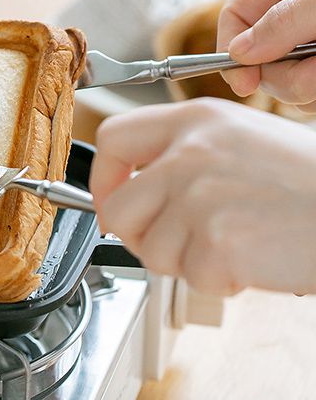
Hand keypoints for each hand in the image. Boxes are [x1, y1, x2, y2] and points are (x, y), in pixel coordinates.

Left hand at [89, 98, 315, 296]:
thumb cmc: (307, 181)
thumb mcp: (240, 139)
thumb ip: (183, 153)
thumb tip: (133, 185)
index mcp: (194, 120)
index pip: (112, 138)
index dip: (104, 177)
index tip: (114, 199)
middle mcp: (189, 153)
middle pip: (118, 206)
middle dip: (138, 235)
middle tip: (171, 242)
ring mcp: (200, 197)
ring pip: (151, 250)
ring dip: (185, 260)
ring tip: (231, 243)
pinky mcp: (218, 242)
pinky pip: (190, 277)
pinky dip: (218, 280)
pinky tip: (251, 259)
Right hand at [217, 0, 315, 110]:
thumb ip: (285, 20)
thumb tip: (240, 53)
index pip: (235, 15)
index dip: (230, 49)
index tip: (243, 83)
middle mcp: (299, 12)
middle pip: (258, 57)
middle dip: (280, 76)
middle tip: (313, 79)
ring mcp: (314, 41)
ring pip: (286, 80)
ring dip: (305, 88)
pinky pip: (310, 92)